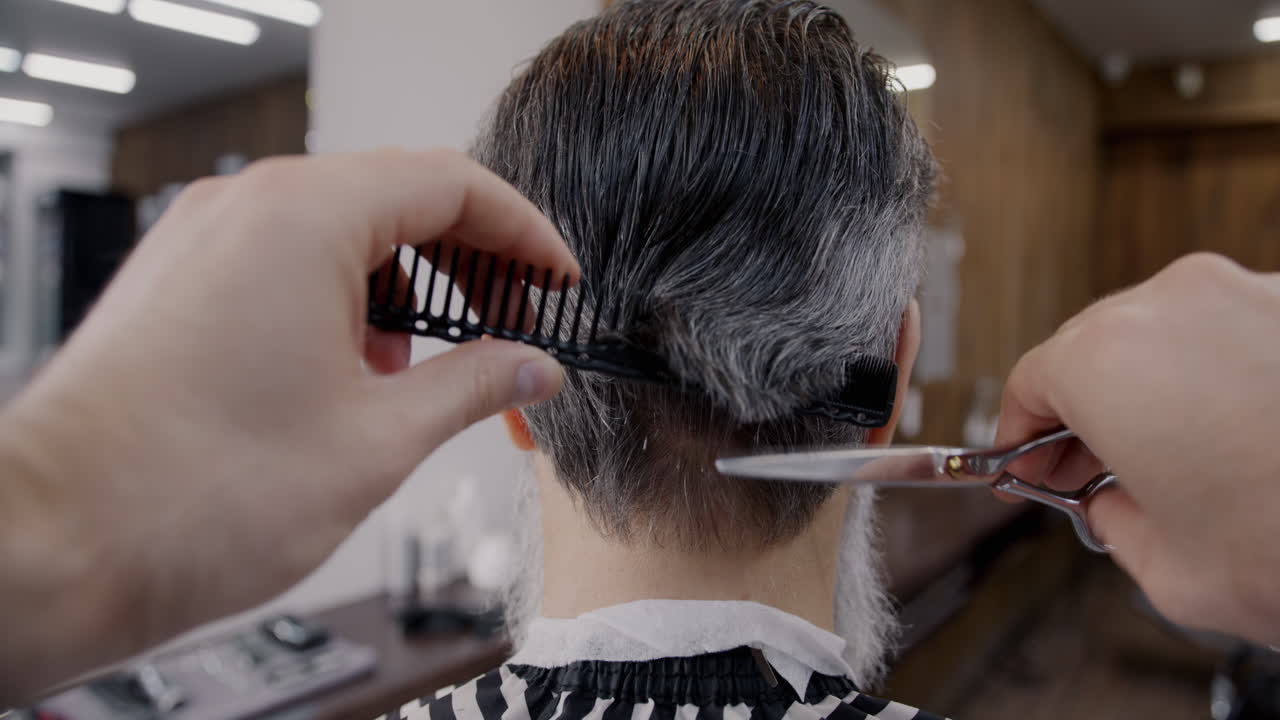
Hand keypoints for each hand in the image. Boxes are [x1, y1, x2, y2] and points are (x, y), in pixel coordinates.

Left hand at [0, 149, 576, 700]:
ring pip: (342, 230)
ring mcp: (205, 238)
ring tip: (440, 364)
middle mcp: (247, 207)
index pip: (452, 185)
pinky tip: (364, 369)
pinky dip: (346, 299)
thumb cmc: (193, 492)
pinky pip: (288, 260)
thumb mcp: (377, 439)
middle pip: (398, 198)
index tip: (558, 281)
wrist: (53, 545)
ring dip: (409, 286)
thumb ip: (474, 384)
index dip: (525, 235)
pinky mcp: (181, 279)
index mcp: (305, 218)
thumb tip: (531, 368)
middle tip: (518, 326)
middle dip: (472, 263)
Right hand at [996, 253, 1279, 644]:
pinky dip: (1224, 377)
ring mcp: (1248, 293)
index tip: (1026, 456)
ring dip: (1159, 389)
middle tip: (1094, 469)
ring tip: (1182, 460)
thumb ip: (1114, 523)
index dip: (1019, 431)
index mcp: (1108, 360)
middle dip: (1087, 409)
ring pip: (1169, 335)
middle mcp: (1172, 304)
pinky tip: (1245, 438)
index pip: (1028, 382)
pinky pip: (1236, 333)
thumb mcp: (1168, 568)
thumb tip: (1118, 501)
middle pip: (1094, 347)